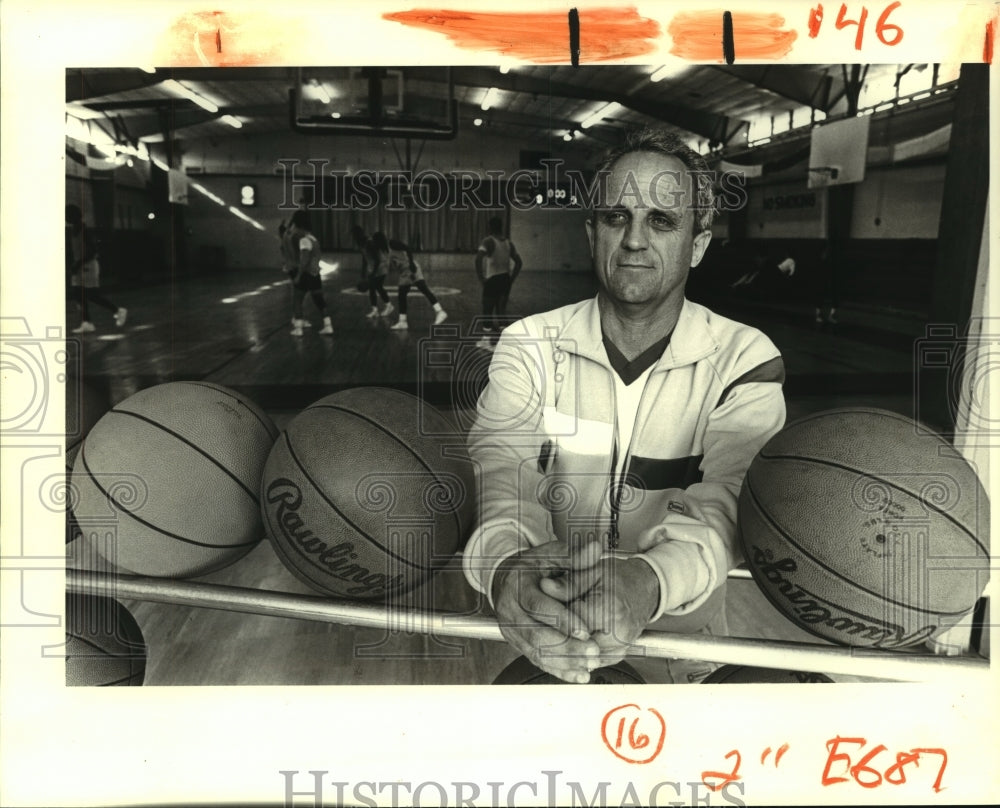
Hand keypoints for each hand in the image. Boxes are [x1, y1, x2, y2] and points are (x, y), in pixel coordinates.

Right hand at [492, 541, 602, 682]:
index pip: (538, 606)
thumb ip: (573, 555)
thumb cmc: (533, 567)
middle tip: (593, 652)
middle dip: (566, 646)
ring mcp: (512, 630)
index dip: (562, 619)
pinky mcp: (518, 644)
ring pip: (536, 652)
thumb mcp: (550, 554)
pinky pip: (537, 661)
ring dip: (564, 662)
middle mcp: (510, 611)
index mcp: (518, 586)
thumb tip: (595, 550)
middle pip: (536, 635)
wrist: (507, 579)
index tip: (585, 629)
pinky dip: (559, 670)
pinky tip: (579, 674)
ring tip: (590, 664)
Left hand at [541, 555, 658, 668]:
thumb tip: (544, 586)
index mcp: (610, 610)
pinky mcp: (615, 657)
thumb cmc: (619, 578)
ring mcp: (618, 650)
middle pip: (572, 645)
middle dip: (551, 636)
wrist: (644, 590)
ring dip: (558, 650)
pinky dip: (570, 658)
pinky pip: (587, 663)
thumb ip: (568, 582)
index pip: (570, 623)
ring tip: (542, 637)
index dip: (551, 616)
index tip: (537, 611)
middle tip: (534, 628)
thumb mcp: (593, 571)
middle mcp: (617, 635)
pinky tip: (556, 649)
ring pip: (578, 659)